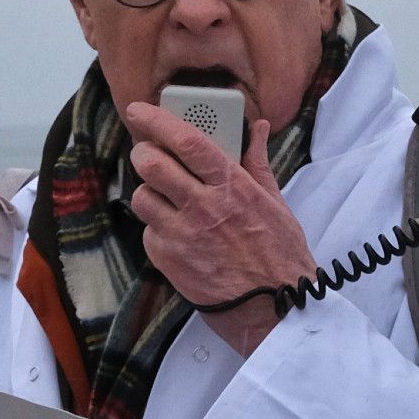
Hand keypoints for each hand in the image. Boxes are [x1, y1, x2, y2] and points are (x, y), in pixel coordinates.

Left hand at [125, 104, 316, 356]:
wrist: (273, 308)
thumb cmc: (280, 256)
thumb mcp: (277, 203)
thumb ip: (257, 163)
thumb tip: (257, 129)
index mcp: (233, 186)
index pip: (187, 141)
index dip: (156, 121)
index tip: (139, 110)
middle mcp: (204, 206)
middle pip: (151, 164)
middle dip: (143, 153)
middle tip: (148, 155)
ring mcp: (182, 234)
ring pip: (142, 197)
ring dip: (149, 193)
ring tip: (166, 200)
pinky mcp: (168, 259)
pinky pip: (148, 231)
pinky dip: (157, 228)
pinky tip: (177, 234)